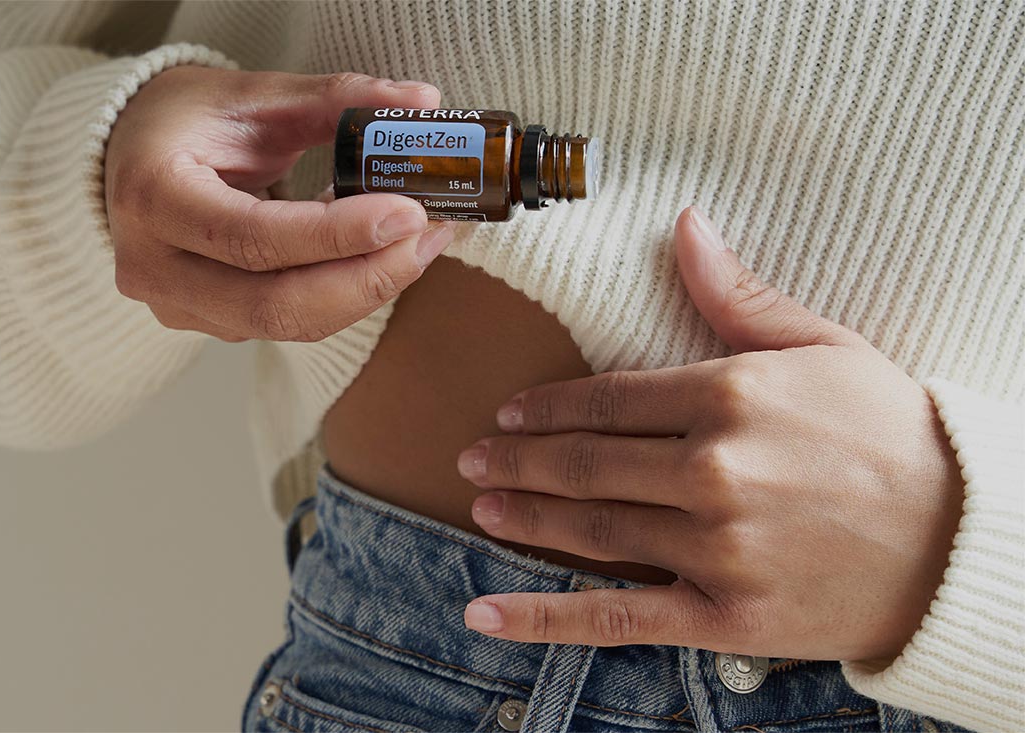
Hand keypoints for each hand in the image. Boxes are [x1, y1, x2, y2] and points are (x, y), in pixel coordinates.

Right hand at [105, 67, 455, 341]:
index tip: (408, 214)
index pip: (253, 238)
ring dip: (363, 290)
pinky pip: (282, 323)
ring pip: (284, 324)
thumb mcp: (255, 95)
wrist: (132, 151)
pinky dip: (338, 294)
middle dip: (366, 278)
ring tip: (420, 243)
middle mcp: (152, 265)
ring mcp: (173, 304)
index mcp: (153, 196)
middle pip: (273, 304)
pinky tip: (375, 257)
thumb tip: (420, 100)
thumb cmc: (186, 119)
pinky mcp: (202, 321)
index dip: (337, 236)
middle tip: (430, 237)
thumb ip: (337, 99)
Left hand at [455, 207, 964, 662]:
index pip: (607, 398)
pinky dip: (544, 619)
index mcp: (730, 397)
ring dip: (527, 517)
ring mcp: (716, 549)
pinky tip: (485, 614)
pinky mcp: (724, 616)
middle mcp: (713, 472)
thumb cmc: (894, 435)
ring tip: (483, 507)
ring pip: (592, 530)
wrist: (966, 543)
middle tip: (471, 458)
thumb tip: (683, 224)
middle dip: (519, 460)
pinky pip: (617, 619)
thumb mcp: (823, 348)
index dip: (546, 407)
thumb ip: (738, 296)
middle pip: (586, 464)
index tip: (509, 411)